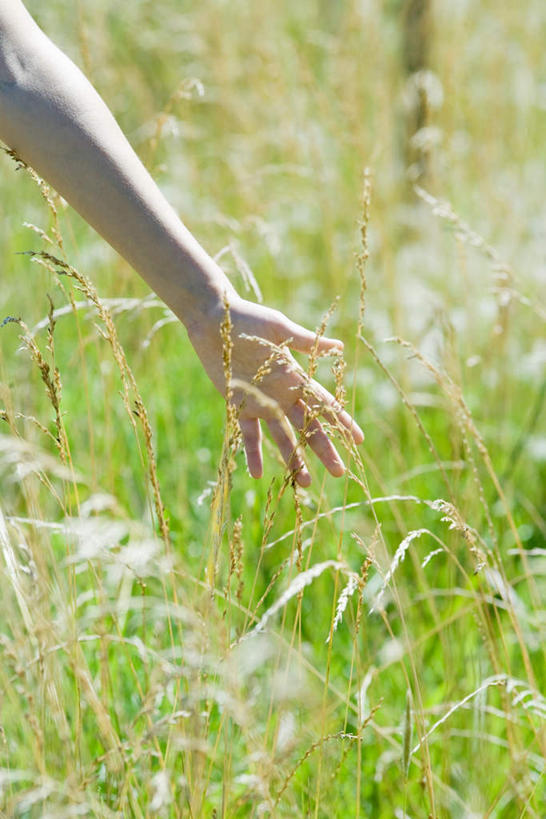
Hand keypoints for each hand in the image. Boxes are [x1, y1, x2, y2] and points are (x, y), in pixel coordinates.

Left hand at [187, 296, 363, 485]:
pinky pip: (248, 434)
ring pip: (283, 437)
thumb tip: (339, 347)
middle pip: (308, 427)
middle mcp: (283, 394)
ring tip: (305, 484)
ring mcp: (261, 402)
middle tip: (339, 472)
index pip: (325, 404)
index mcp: (296, 376)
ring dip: (294, 459)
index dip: (341, 422)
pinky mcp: (238, 405)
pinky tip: (258, 474)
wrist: (215, 319)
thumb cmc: (249, 318)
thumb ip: (306, 343)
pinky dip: (253, 454)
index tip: (358, 439)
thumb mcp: (280, 329)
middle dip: (324, 449)